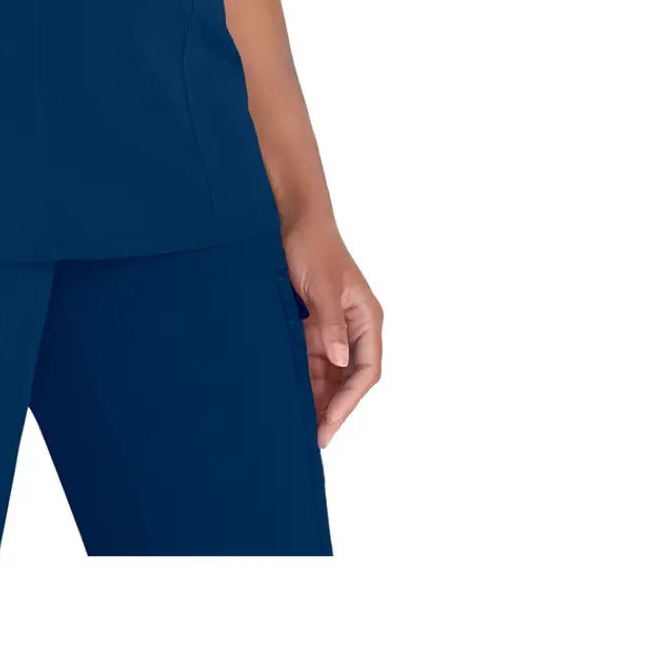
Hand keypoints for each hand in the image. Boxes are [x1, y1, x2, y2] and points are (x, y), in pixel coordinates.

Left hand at [281, 216, 382, 446]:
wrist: (289, 217)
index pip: (366, 369)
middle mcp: (353, 327)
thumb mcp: (321, 285)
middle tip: (314, 438)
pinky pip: (309, 361)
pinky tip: (287, 396)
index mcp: (366, 317)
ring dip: (316, 398)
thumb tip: (341, 362)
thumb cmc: (311, 244)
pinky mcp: (311, 326)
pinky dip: (301, 380)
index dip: (350, 400)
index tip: (330, 423)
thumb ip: (331, 324)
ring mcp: (331, 328)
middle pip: (348, 379)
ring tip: (299, 426)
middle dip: (333, 408)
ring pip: (329, 374)